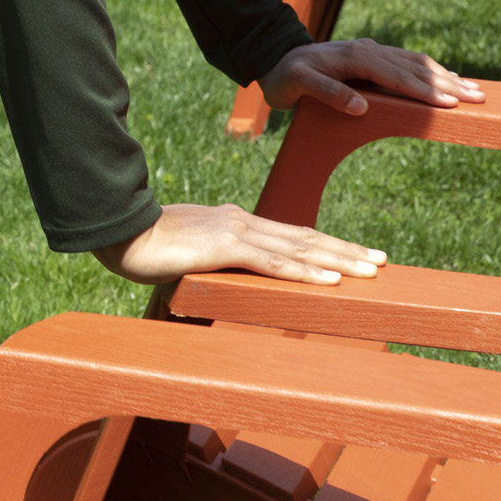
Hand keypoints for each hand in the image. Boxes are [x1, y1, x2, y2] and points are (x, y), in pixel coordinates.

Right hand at [93, 202, 386, 286]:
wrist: (119, 233)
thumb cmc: (145, 246)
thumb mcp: (187, 254)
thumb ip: (211, 262)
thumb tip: (223, 277)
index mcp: (235, 222)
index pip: (291, 235)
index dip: (325, 245)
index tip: (353, 255)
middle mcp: (243, 221)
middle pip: (305, 238)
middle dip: (346, 250)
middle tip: (380, 262)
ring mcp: (236, 231)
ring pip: (299, 248)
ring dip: (339, 260)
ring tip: (370, 271)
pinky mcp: (225, 247)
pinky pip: (274, 263)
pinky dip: (306, 271)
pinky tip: (331, 279)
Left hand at [257, 38, 483, 117]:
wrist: (274, 58)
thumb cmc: (286, 77)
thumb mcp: (298, 86)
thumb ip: (328, 94)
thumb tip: (361, 107)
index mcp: (356, 57)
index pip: (398, 77)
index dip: (425, 91)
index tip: (451, 103)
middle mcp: (369, 50)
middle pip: (417, 68)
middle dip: (449, 84)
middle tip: (479, 98)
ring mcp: (373, 51)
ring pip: (417, 63)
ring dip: (446, 77)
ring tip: (473, 90)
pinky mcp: (373, 57)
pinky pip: (408, 63)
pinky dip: (431, 71)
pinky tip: (447, 79)